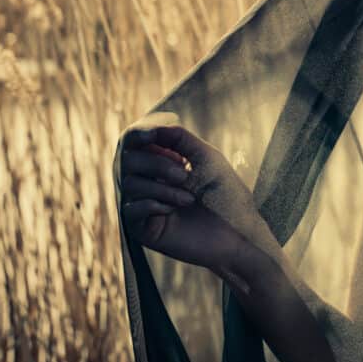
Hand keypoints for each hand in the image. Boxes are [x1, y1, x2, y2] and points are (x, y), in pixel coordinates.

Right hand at [117, 112, 272, 286]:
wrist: (235, 233)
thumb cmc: (225, 194)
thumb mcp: (206, 158)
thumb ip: (180, 139)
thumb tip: (153, 128)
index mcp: (161, 161)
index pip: (134, 142)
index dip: (137, 134)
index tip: (151, 135)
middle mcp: (147, 181)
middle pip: (127, 160)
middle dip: (156, 164)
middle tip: (184, 175)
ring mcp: (143, 204)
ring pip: (129, 184)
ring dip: (161, 188)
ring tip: (188, 198)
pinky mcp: (142, 228)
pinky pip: (130, 209)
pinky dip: (152, 205)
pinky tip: (172, 211)